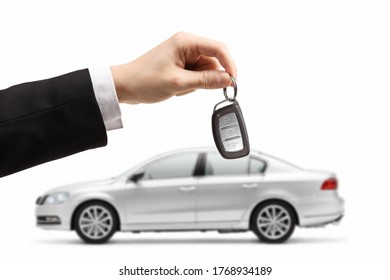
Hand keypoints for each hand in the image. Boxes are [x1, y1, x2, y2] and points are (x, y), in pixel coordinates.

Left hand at [111, 32, 236, 103]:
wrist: (125, 86)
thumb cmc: (144, 80)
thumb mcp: (178, 83)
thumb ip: (205, 81)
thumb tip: (227, 79)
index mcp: (186, 41)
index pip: (218, 48)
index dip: (229, 65)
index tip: (233, 81)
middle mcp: (186, 45)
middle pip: (213, 61)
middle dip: (208, 78)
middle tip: (193, 88)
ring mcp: (184, 55)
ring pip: (206, 71)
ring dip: (197, 84)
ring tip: (179, 88)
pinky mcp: (181, 65)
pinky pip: (197, 76)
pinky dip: (191, 85)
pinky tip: (177, 88)